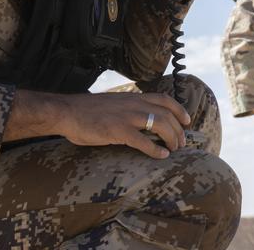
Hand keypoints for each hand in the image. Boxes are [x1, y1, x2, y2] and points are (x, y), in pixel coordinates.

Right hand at [57, 92, 190, 158]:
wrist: (67, 111)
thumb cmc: (86, 111)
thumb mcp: (112, 103)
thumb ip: (127, 108)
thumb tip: (138, 119)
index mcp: (132, 97)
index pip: (164, 99)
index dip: (179, 109)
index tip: (187, 120)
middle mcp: (133, 104)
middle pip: (166, 114)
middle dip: (178, 129)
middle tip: (181, 142)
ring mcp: (127, 117)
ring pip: (160, 125)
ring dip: (171, 138)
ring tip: (174, 149)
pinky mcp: (118, 131)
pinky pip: (144, 141)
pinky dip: (156, 149)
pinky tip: (161, 155)